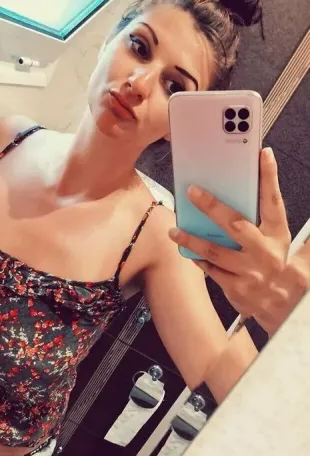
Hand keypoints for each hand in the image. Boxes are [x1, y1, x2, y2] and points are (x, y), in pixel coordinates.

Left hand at [168, 147, 308, 334]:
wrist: (280, 302)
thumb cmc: (275, 262)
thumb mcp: (281, 238)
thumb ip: (269, 215)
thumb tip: (259, 184)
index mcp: (277, 234)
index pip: (274, 201)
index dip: (270, 176)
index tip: (262, 153)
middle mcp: (264, 251)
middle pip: (236, 224)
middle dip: (213, 206)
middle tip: (193, 192)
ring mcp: (249, 271)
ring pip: (216, 251)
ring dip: (193, 239)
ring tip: (175, 229)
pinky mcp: (235, 287)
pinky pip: (211, 270)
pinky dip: (198, 259)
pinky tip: (186, 250)